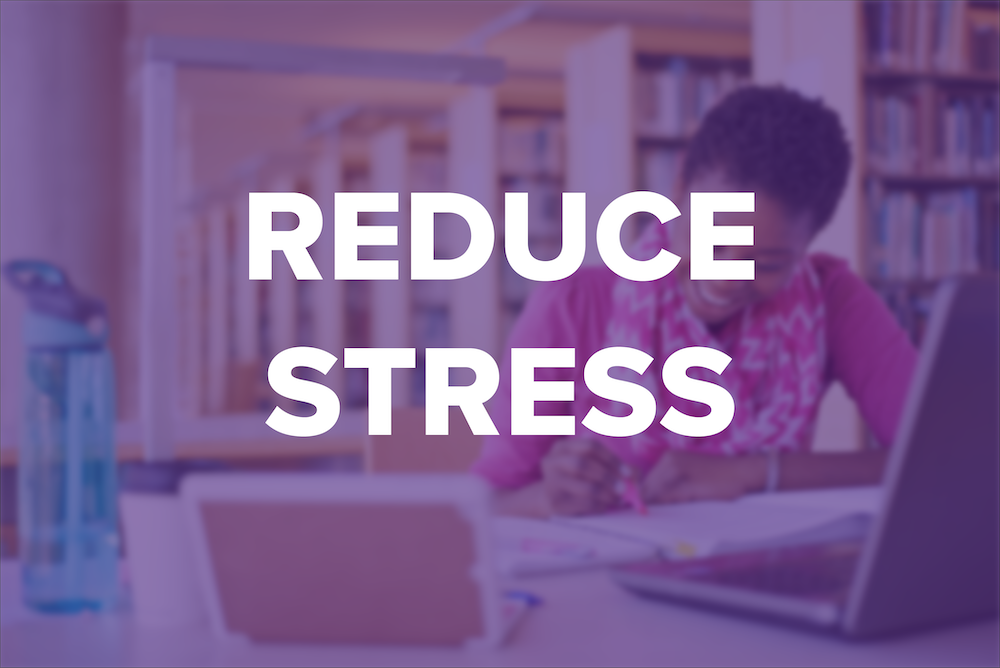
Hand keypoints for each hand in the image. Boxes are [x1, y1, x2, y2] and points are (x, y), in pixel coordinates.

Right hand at [540, 437, 625, 515]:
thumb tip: (635, 475)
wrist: (553, 498)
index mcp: (562, 447)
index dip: (611, 458)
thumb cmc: (577, 478)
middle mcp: (552, 462)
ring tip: (617, 498)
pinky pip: (584, 504)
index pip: (590, 446)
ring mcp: (551, 483)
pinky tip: (606, 505)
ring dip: (607, 492)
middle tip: (623, 488)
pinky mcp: (556, 503)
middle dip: (607, 476)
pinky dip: (600, 504)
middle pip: (582, 464)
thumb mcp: (590, 465)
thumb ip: (612, 466)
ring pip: (584, 486)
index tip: (627, 472)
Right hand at [641, 451, 765, 504]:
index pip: (648, 486)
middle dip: (649, 499)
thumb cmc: (722, 483)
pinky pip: (666, 480)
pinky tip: (670, 501)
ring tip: (660, 510)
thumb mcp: (694, 494)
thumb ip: (669, 497)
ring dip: (657, 496)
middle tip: (648, 516)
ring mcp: (675, 459)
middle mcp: (669, 458)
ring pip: (658, 482)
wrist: (745, 473)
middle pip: (650, 483)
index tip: (641, 515)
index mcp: (670, 463)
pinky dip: (666, 491)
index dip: (643, 502)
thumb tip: (648, 504)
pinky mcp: (682, 464)